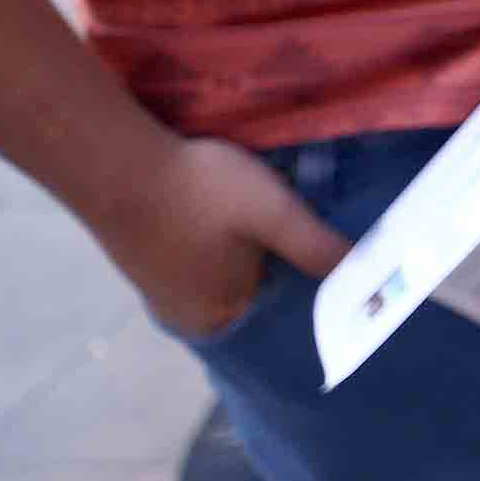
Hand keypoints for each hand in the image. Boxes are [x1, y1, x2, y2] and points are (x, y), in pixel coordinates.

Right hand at [96, 134, 351, 338]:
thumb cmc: (199, 192)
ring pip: (225, 270)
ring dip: (244, 247)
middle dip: (274, 261)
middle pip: (252, 288)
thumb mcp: (272, 213)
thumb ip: (316, 246)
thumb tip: (362, 273)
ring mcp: (162, 289)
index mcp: (221, 315)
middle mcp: (189, 313)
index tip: (325, 247)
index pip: (282, 305)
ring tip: (258, 215)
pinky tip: (221, 212)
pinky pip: (198, 257)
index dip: (305, 275)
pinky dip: (215, 240)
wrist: (117, 165)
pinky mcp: (144, 262)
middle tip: (295, 223)